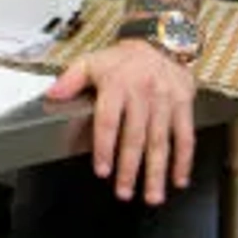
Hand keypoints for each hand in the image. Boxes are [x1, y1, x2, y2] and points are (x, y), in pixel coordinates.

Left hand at [46, 40, 196, 204]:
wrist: (159, 40)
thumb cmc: (121, 59)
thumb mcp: (90, 62)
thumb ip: (70, 80)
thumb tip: (51, 95)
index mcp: (116, 85)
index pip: (108, 121)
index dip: (104, 147)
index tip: (102, 171)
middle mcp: (142, 94)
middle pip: (135, 137)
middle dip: (129, 169)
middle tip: (123, 193)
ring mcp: (165, 101)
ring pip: (160, 141)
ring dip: (156, 172)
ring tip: (151, 196)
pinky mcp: (184, 105)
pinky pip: (185, 136)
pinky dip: (184, 160)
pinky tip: (178, 179)